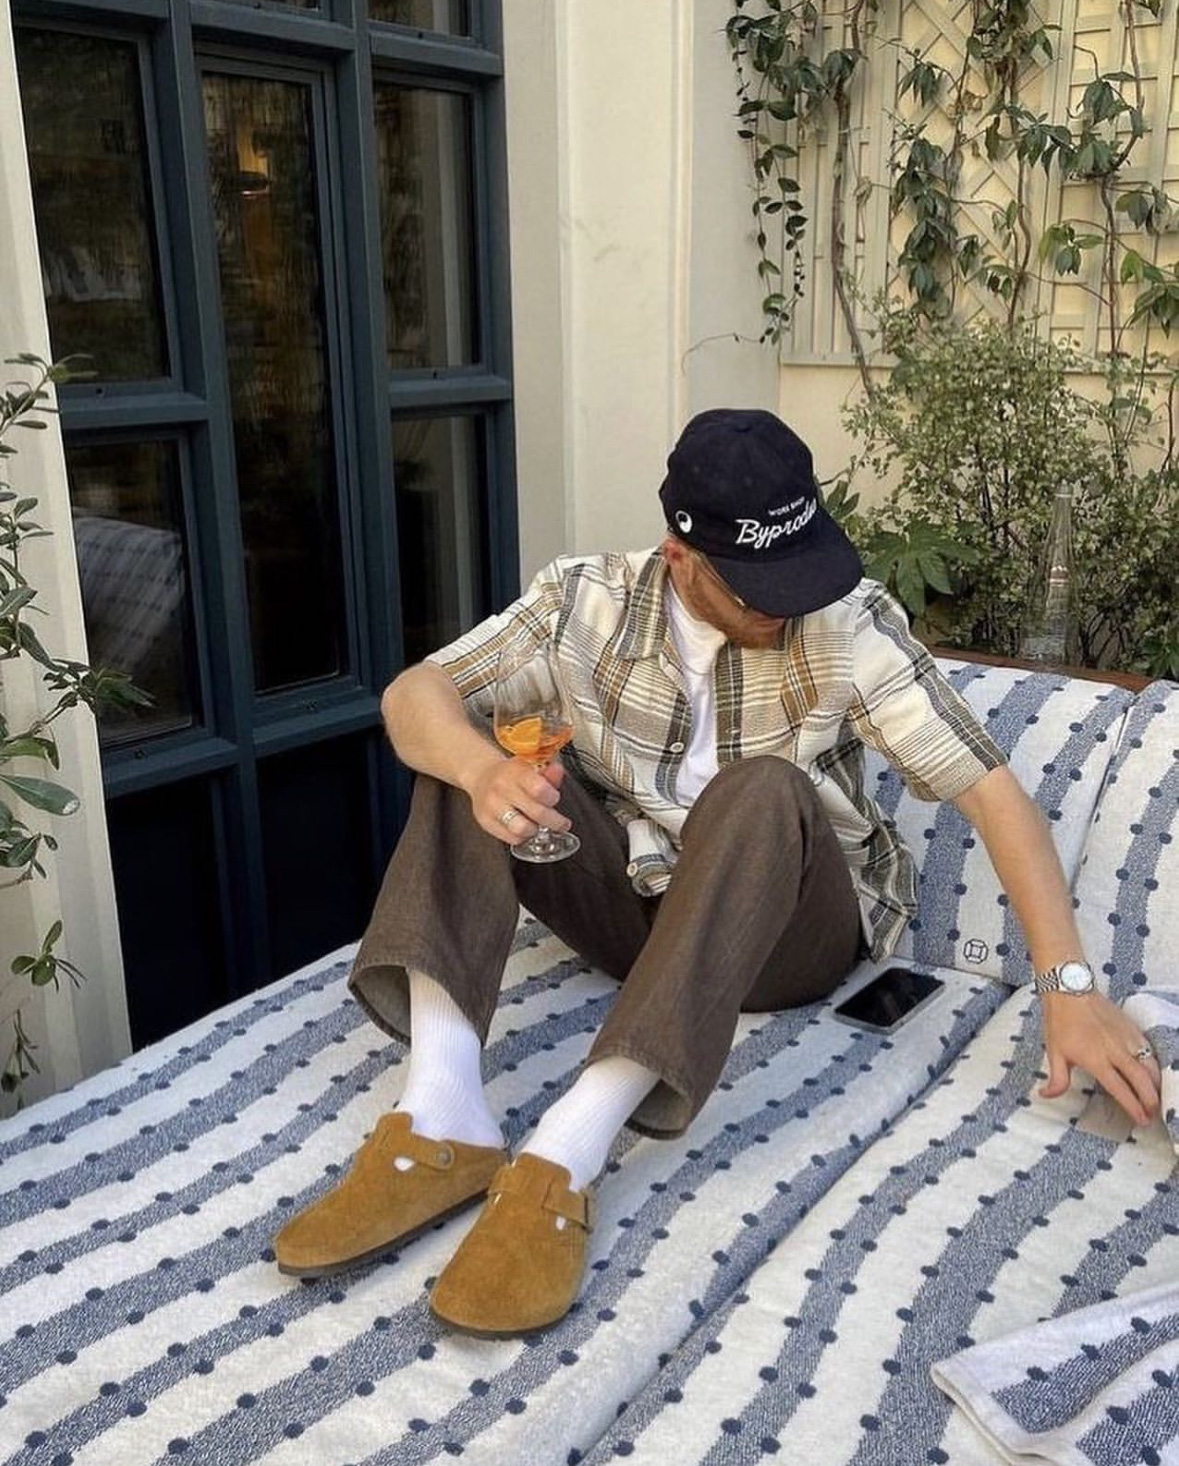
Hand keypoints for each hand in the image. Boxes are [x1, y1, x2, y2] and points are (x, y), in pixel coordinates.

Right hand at [465, 756, 571, 845]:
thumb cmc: (510, 775)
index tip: (555, 799)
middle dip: (555, 821)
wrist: (481, 777)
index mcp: (515, 772)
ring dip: (536, 830)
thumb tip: (557, 771)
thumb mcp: (529, 767)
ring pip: (523, 829)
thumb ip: (547, 773)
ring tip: (538, 824)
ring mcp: (492, 807)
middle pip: (536, 812)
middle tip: (562, 823)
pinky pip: (512, 838)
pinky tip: (525, 827)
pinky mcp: (486, 822)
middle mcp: (501, 789)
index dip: (552, 797)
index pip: (539, 788)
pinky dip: (523, 836)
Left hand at [1039, 990, 1160, 1126]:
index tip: (1141, 1120)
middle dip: (1151, 1100)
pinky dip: (1155, 1064)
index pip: (1120, 1088)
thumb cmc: (1060, 1021)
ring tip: (1155, 1098)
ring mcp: (1127, 1038)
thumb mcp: (1054, 1052)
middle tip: (1153, 1114)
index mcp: (1096, 1059)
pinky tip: (1153, 1074)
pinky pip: (1149, 1050)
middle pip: (1142, 1080)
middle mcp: (1116, 1050)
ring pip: (1150, 1065)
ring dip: (1156, 1084)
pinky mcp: (1132, 1028)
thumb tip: (1046, 1096)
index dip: (1133, 1106)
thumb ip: (1057, 1079)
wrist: (1069, 989)